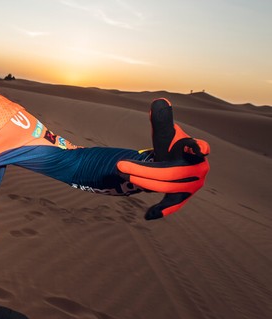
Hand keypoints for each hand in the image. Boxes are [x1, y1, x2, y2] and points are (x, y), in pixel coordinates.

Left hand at [117, 98, 209, 219]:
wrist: (172, 162)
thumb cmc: (169, 145)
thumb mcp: (164, 131)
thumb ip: (162, 118)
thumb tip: (159, 103)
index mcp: (195, 150)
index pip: (198, 147)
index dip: (198, 147)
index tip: (199, 148)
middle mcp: (198, 169)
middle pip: (170, 173)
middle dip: (144, 170)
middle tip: (119, 165)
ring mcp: (192, 185)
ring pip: (166, 187)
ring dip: (144, 182)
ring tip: (125, 175)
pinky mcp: (183, 197)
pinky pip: (173, 206)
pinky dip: (162, 210)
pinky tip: (147, 215)